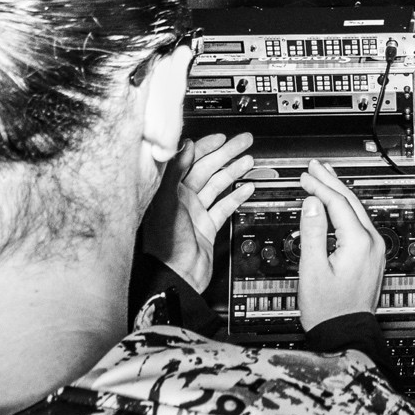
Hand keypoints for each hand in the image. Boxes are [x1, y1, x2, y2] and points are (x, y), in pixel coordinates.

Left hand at [139, 133, 255, 293]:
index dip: (207, 146)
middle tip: (244, 142)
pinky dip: (236, 196)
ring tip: (249, 161)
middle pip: (208, 169)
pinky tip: (247, 188)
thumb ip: (174, 171)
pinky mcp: (207, 227)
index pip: (190, 160)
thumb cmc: (165, 244)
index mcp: (169, 190)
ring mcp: (195, 213)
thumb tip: (184, 145)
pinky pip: (224, 207)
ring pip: (218, 186)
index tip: (222, 137)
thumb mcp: (167, 201)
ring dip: (234, 172)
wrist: (176, 277)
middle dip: (227, 153)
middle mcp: (182, 199)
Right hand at [297, 160, 384, 329]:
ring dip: (339, 192)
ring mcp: (375, 249)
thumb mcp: (312, 269)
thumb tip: (312, 202)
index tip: (304, 176)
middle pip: (351, 201)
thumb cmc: (328, 309)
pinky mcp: (372, 256)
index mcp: (359, 242)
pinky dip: (345, 208)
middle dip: (331, 181)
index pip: (338, 203)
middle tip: (315, 166)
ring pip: (357, 210)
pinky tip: (335, 204)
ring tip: (325, 176)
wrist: (345, 333)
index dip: (319, 186)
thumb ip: (313, 232)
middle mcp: (372, 243)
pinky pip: (359, 223)